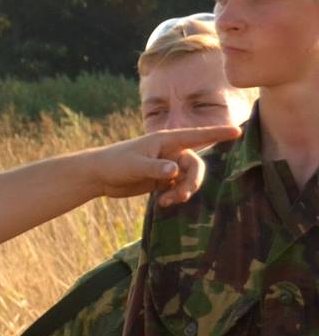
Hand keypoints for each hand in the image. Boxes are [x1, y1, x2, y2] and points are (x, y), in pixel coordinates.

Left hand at [87, 124, 240, 207]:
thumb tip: (175, 171)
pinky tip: (161, 203)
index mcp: (166, 140)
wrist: (98, 175)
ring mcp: (168, 166)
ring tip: (167, 202)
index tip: (237, 132)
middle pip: (195, 165)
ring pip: (188, 179)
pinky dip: (174, 196)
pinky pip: (178, 188)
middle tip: (183, 196)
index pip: (197, 136)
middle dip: (194, 181)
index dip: (218, 133)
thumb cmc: (114, 163)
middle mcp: (171, 152)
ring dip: (183, 191)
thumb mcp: (134, 165)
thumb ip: (155, 168)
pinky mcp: (162, 180)